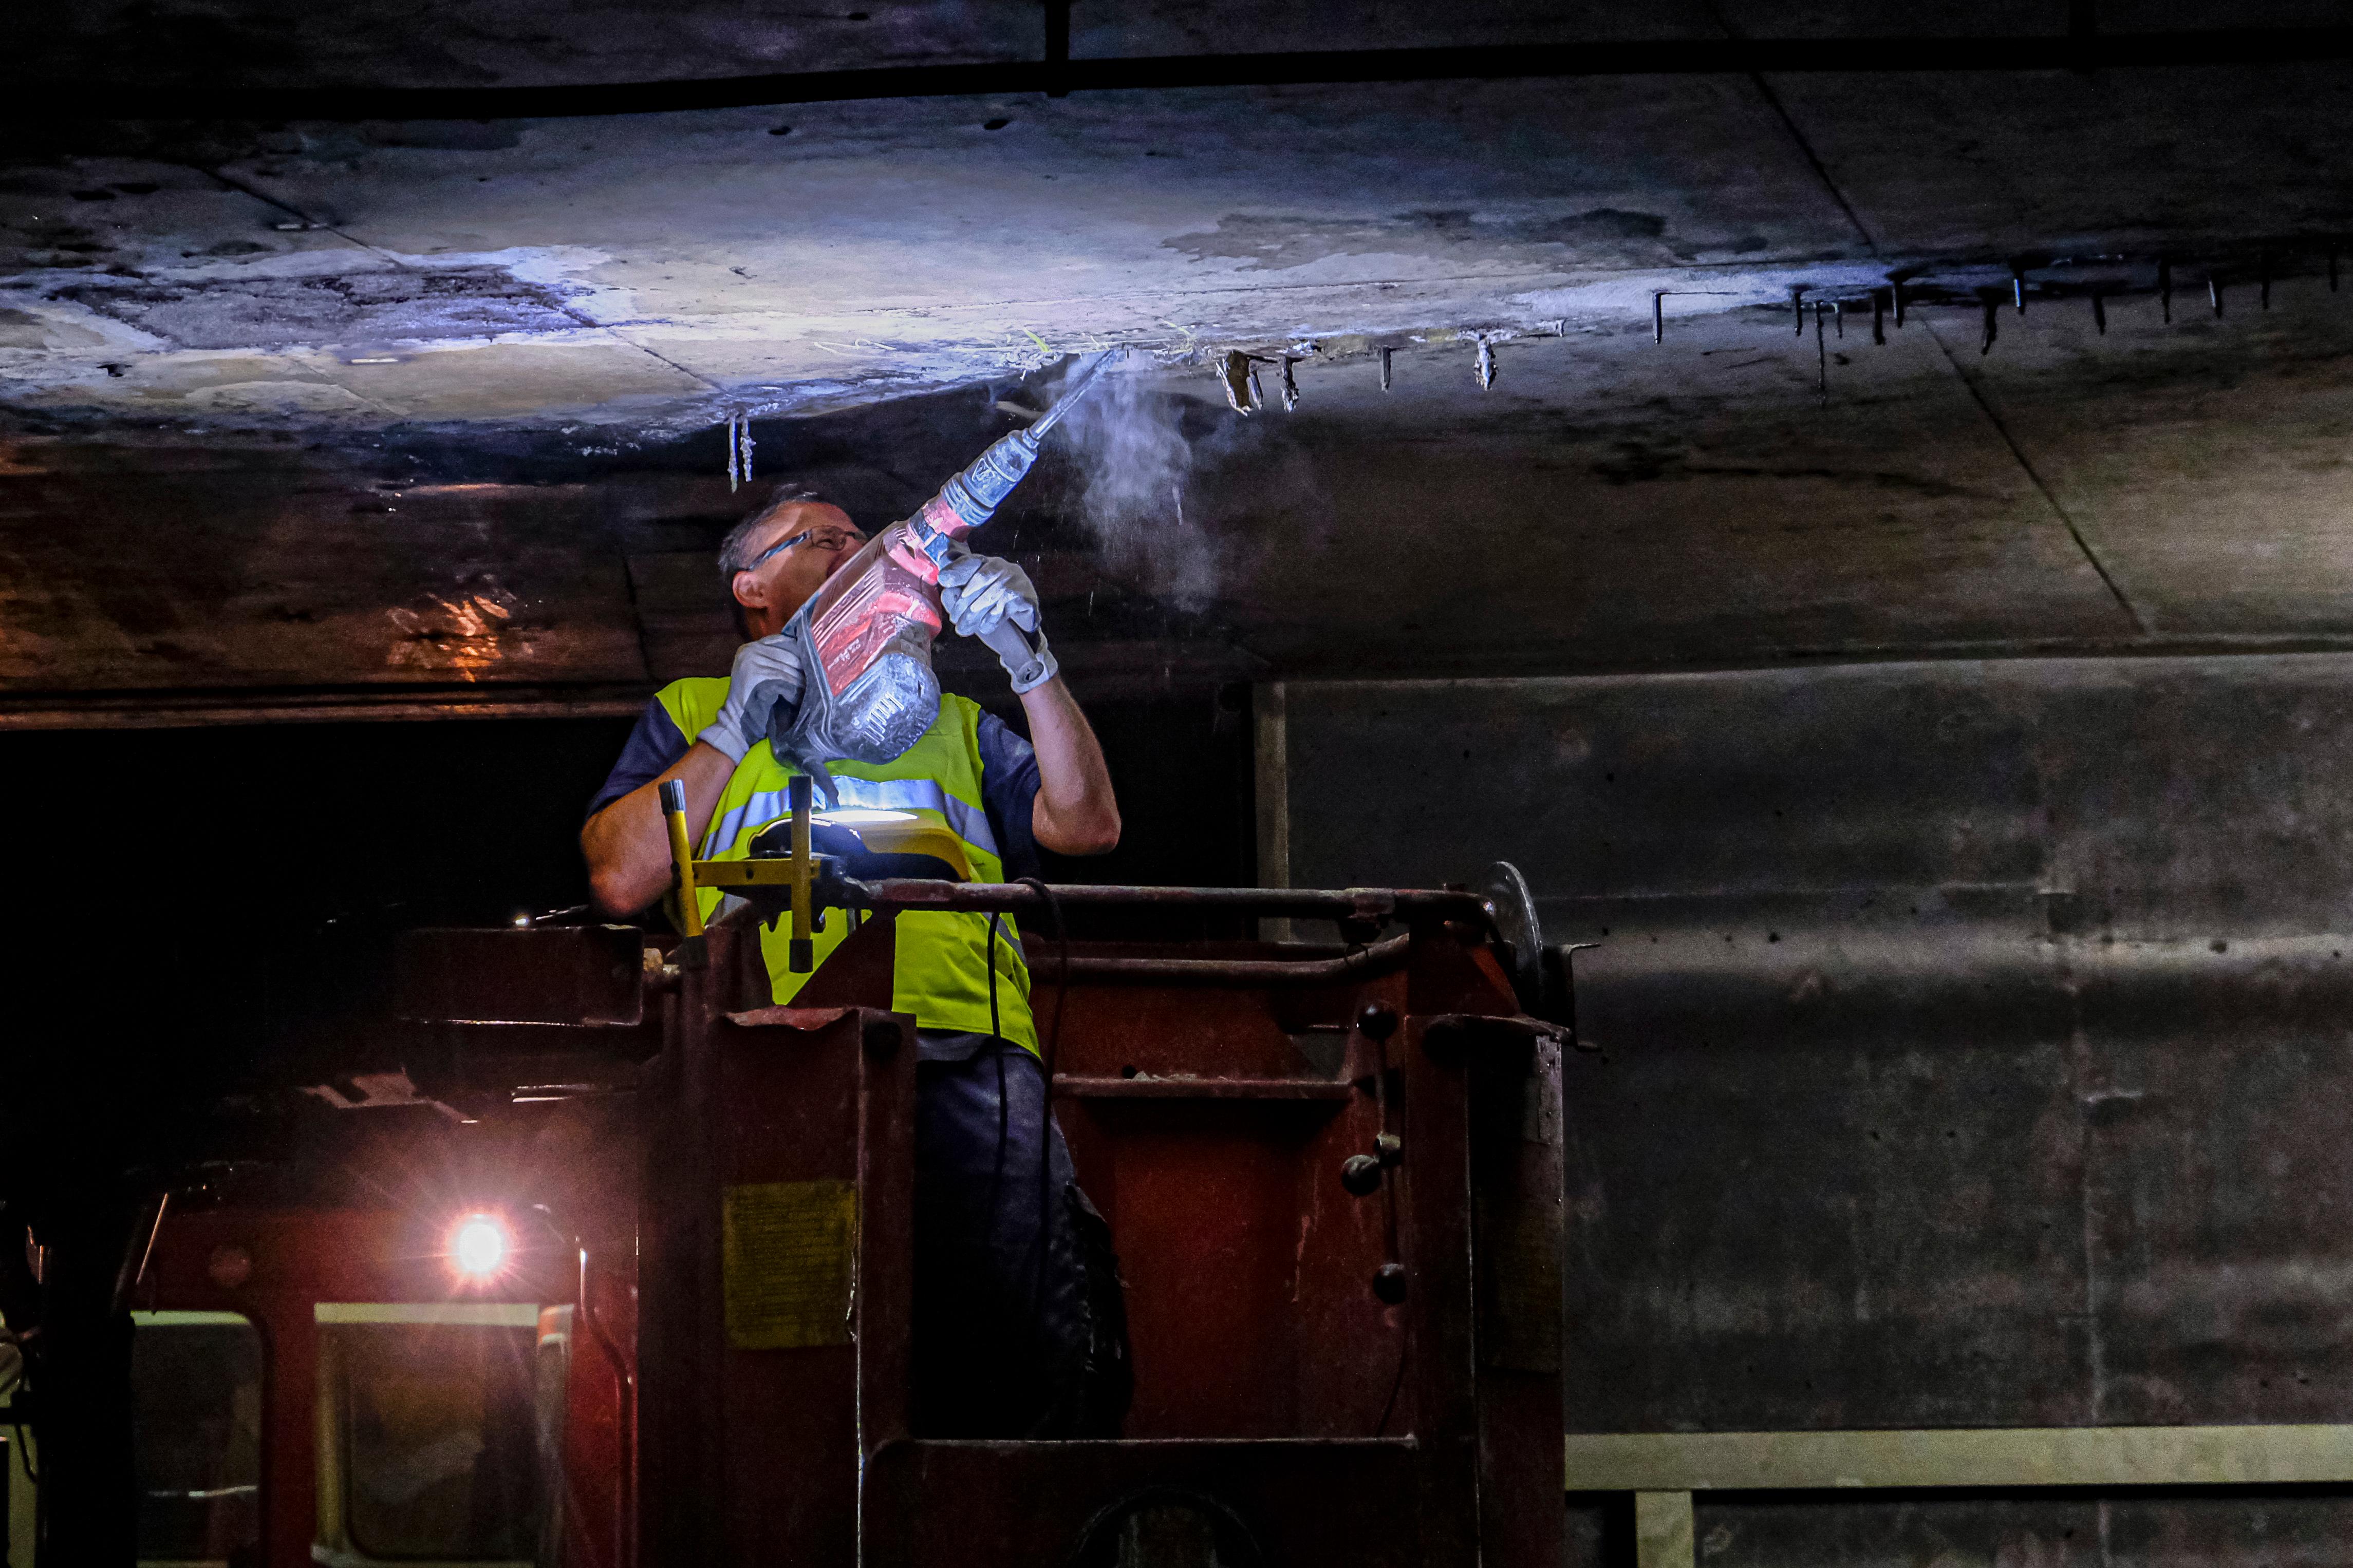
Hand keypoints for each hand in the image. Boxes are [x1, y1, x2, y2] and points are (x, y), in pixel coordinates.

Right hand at [698, 633, 804, 761]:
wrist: (736, 723)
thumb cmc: (754, 701)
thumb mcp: (762, 673)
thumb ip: (777, 661)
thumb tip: (810, 653)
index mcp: (751, 647)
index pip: (784, 642)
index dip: (801, 654)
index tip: (814, 663)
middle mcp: (750, 650)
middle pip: (791, 656)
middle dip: (805, 670)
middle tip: (819, 681)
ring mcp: (753, 661)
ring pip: (790, 670)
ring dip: (803, 684)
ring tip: (812, 693)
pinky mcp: (758, 675)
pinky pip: (786, 682)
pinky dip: (795, 692)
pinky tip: (798, 701)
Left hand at [939, 553, 1058, 692]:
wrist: (1024, 610)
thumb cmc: (992, 599)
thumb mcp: (973, 591)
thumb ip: (957, 587)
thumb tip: (945, 587)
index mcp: (986, 562)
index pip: (970, 561)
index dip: (957, 570)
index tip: (943, 580)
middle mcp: (1002, 567)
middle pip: (978, 581)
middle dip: (963, 603)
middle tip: (954, 620)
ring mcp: (1015, 581)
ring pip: (989, 598)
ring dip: (973, 617)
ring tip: (962, 629)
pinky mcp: (1025, 597)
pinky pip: (1003, 610)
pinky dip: (990, 621)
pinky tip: (983, 627)